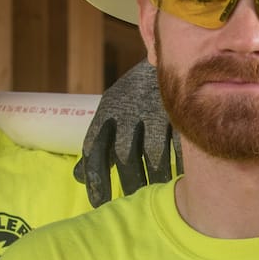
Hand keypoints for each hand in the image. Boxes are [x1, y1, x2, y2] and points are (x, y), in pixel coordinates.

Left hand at [74, 61, 178, 206]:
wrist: (170, 55)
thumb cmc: (136, 94)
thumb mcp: (112, 112)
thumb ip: (98, 144)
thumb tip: (78, 177)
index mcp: (108, 110)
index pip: (94, 147)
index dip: (95, 177)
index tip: (98, 203)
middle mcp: (128, 109)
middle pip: (124, 155)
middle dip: (127, 183)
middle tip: (130, 204)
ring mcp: (155, 109)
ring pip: (153, 154)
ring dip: (154, 178)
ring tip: (155, 194)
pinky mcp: (180, 110)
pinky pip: (179, 144)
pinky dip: (178, 163)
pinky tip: (179, 178)